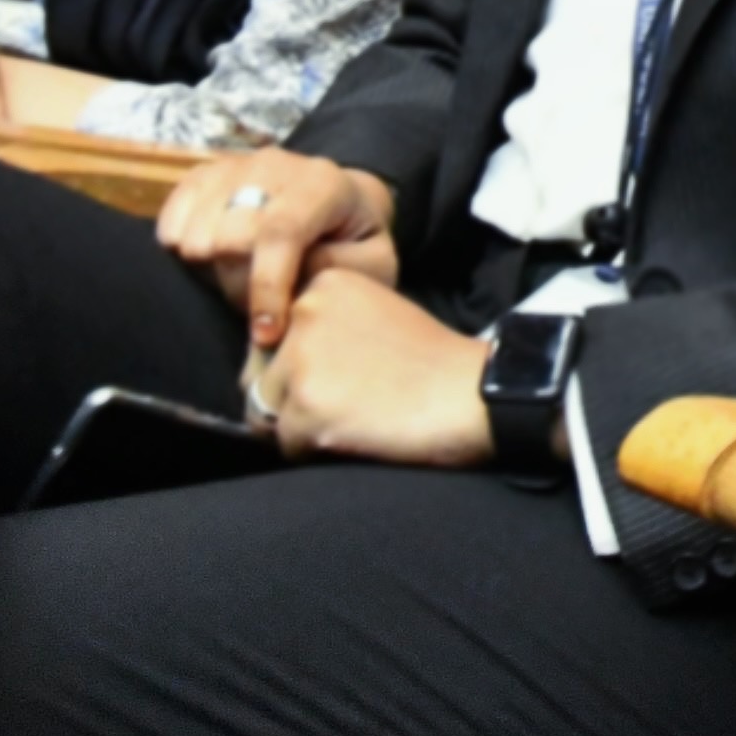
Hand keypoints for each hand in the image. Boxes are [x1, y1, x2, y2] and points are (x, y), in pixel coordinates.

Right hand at [155, 148, 399, 345]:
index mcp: (323, 184)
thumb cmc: (355, 241)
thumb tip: (295, 275)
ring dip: (210, 271)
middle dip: (239, 285)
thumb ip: (342, 270)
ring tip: (241, 279)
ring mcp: (234, 166)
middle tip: (259, 302)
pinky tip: (209, 263)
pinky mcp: (203, 175)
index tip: (265, 333)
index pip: (279, 233)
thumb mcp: (373, 263)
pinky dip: (179, 248)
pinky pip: (171, 217)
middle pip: (229, 237)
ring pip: (195, 232)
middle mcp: (275, 166)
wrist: (339, 201)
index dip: (266, 287)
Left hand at [250, 265, 486, 463]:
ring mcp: (300, 361)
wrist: (472, 395)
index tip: (352, 373)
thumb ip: (323, 329)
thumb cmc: (433, 362)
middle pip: (264, 375)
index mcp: (321, 284)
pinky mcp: (305, 409)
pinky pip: (287, 445)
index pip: (273, 339)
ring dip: (305, 426)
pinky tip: (359, 435)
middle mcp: (302, 313)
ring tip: (357, 420)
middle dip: (296, 398)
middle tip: (353, 403)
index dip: (303, 368)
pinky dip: (317, 451)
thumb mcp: (374, 315)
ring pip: (270, 413)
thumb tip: (266, 377)